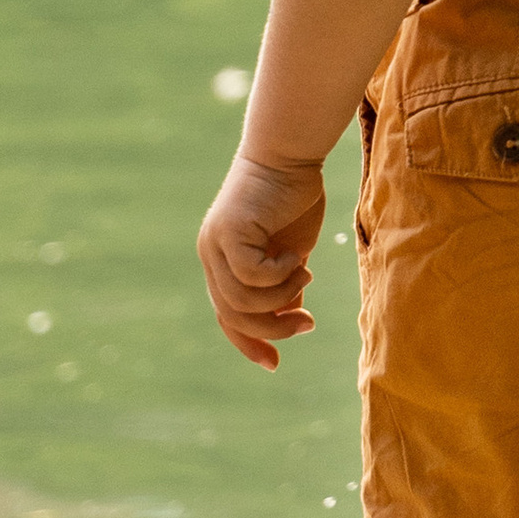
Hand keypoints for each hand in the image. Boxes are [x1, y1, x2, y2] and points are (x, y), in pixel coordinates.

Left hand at [199, 155, 327, 368]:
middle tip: (307, 324)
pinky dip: (280, 275)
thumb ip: (283, 283)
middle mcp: (211, 255)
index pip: (226, 316)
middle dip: (273, 328)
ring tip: (304, 276)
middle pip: (234, 315)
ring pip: (243, 300)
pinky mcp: (228, 232)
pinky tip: (297, 258)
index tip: (274, 363)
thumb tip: (287, 316)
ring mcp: (215, 244)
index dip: (248, 343)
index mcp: (222, 262)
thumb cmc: (293, 198)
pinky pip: (252, 275)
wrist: (288, 154)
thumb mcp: (290, 251)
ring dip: (283, 296)